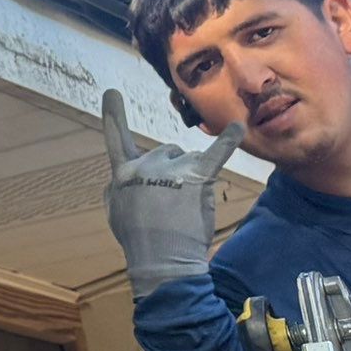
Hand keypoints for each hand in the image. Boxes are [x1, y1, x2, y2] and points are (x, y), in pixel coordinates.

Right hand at [100, 89, 244, 296]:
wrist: (162, 259)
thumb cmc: (138, 240)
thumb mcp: (115, 212)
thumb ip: (117, 188)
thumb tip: (124, 177)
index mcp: (123, 173)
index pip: (116, 138)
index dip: (113, 115)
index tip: (112, 91)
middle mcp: (145, 164)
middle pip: (165, 151)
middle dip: (172, 169)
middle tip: (172, 199)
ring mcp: (172, 169)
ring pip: (188, 158)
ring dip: (191, 175)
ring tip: (188, 205)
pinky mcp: (197, 177)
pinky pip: (216, 153)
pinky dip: (228, 139)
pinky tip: (237, 126)